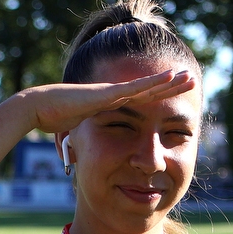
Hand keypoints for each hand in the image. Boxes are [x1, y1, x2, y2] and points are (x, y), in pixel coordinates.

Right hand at [23, 69, 196, 134]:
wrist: (40, 107)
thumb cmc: (54, 119)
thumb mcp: (80, 134)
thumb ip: (88, 139)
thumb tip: (86, 156)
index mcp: (111, 105)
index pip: (141, 101)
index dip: (159, 97)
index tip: (175, 97)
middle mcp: (115, 95)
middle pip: (150, 90)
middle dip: (172, 86)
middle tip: (192, 81)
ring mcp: (113, 92)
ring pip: (149, 86)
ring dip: (170, 82)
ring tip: (189, 78)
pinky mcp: (108, 93)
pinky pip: (137, 88)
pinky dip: (155, 83)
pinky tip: (170, 78)